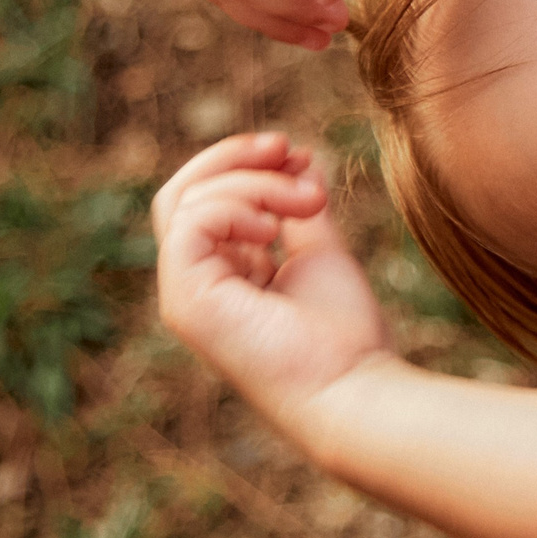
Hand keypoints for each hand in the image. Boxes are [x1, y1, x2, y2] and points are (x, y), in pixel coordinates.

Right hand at [153, 133, 394, 437]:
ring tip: (309, 202)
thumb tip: (298, 159)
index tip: (301, 155)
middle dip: (236, 158)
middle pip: (183, 193)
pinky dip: (236, 206)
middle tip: (290, 149)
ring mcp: (185, 295)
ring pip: (187, 201)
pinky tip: (276, 230)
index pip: (206, 200)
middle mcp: (194, 284)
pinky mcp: (187, 301)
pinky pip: (191, 223)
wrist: (353, 388)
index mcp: (222, 275)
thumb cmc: (344, 336)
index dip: (247, 166)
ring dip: (255, 183)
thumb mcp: (320, 251)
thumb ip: (299, 208)